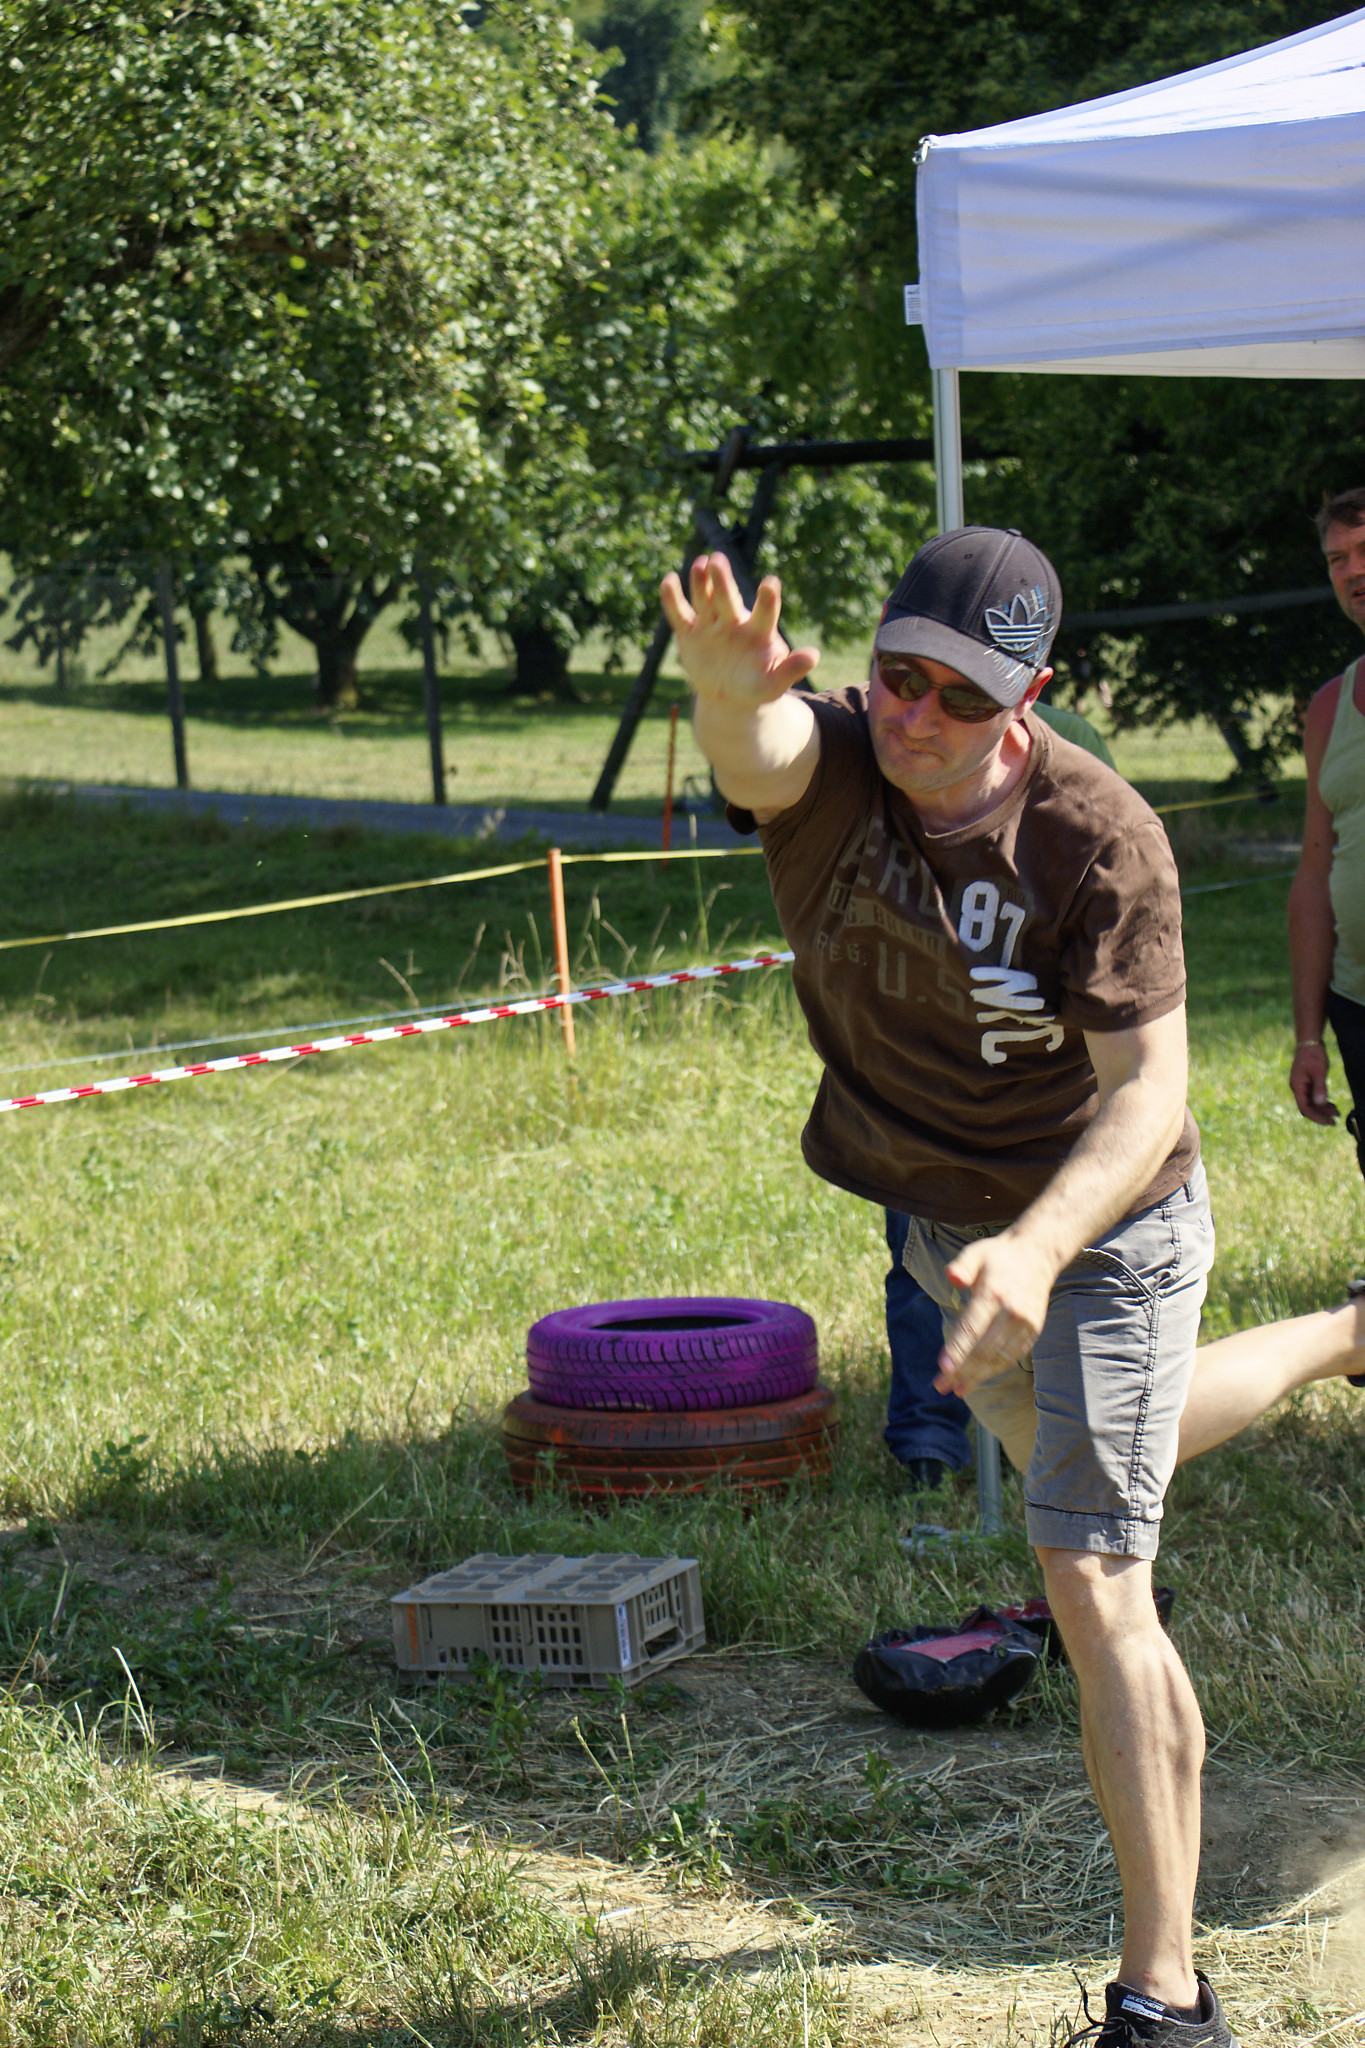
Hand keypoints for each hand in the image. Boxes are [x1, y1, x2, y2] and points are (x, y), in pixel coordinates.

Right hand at [659, 553, 817, 708]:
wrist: (729, 696)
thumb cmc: (757, 687)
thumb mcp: (774, 684)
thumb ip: (791, 670)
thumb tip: (814, 655)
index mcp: (758, 631)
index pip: (765, 611)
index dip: (767, 599)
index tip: (770, 583)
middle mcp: (734, 621)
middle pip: (728, 598)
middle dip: (722, 581)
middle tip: (718, 561)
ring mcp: (711, 625)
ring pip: (704, 599)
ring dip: (700, 582)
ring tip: (700, 563)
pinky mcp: (690, 633)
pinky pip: (680, 614)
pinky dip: (673, 599)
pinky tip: (668, 581)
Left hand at [933, 1233, 1054, 1397]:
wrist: (1037, 1255)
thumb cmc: (998, 1257)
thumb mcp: (976, 1253)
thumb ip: (962, 1266)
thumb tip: (951, 1276)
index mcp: (994, 1293)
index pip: (973, 1327)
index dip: (957, 1350)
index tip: (943, 1368)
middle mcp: (1012, 1311)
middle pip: (984, 1349)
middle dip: (961, 1370)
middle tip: (940, 1386)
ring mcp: (1025, 1323)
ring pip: (998, 1358)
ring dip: (976, 1376)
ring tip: (955, 1389)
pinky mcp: (1033, 1331)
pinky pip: (1012, 1357)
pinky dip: (994, 1371)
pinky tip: (976, 1380)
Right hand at [1289, 1041, 1337, 1125]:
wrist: (1309, 1043)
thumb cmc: (1313, 1055)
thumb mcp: (1319, 1071)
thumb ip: (1320, 1088)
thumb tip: (1320, 1104)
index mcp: (1297, 1086)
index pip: (1305, 1108)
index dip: (1316, 1117)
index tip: (1328, 1122)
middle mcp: (1297, 1088)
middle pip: (1308, 1107)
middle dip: (1321, 1115)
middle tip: (1335, 1121)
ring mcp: (1302, 1086)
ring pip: (1311, 1103)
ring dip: (1323, 1109)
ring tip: (1337, 1112)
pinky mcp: (1307, 1083)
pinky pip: (1313, 1096)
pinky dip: (1322, 1101)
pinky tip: (1331, 1104)